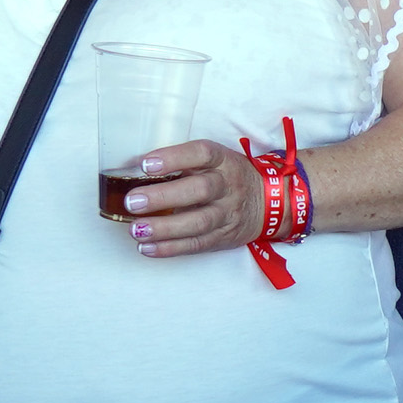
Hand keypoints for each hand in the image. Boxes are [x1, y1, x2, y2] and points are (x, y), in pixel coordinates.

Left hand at [111, 139, 261, 260]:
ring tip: (136, 229)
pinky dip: (170, 248)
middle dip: (163, 197)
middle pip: (199, 190)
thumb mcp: (215, 160)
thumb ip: (183, 163)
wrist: (270, 203)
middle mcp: (228, 186)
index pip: (201, 153)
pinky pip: (197, 245)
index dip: (173, 158)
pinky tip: (146, 247)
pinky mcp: (224, 237)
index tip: (144, 164)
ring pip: (198, 222)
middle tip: (132, 202)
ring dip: (164, 228)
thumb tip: (133, 170)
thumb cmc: (228, 177)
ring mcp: (228, 214)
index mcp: (223, 160)